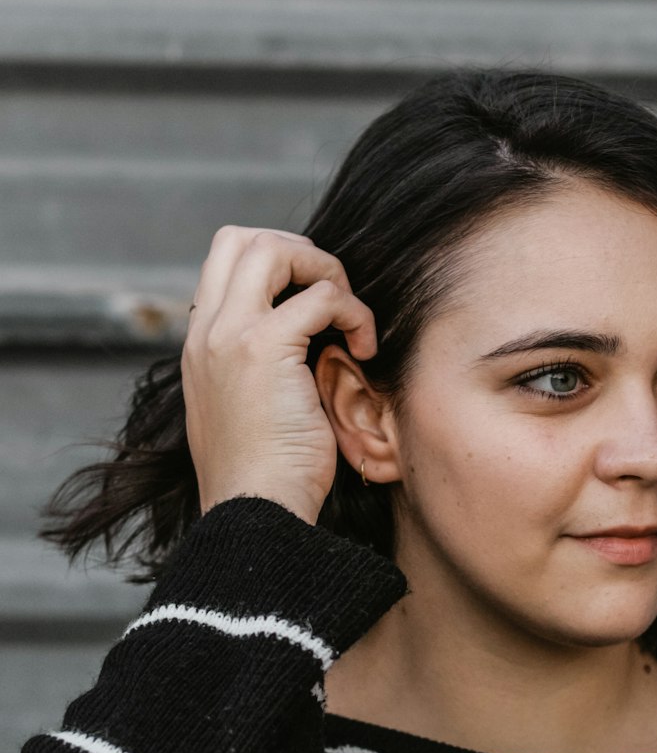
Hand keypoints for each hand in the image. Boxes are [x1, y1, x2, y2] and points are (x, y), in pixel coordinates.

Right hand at [180, 226, 376, 526]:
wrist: (254, 514)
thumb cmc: (266, 476)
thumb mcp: (251, 407)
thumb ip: (262, 365)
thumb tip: (310, 336)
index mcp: (199, 344)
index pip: (225, 261)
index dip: (277, 264)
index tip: (313, 305)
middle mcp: (207, 331)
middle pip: (242, 238)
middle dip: (300, 253)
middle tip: (334, 298)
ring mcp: (230, 335)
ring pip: (273, 249)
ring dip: (325, 272)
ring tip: (349, 320)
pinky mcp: (264, 348)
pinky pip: (321, 296)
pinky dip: (354, 314)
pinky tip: (362, 350)